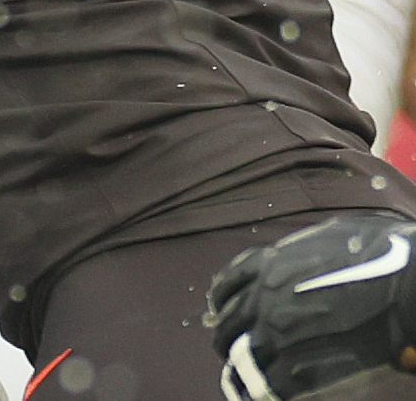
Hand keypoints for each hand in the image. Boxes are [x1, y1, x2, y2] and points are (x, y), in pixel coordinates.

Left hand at [207, 213, 415, 399]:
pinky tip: (261, 396)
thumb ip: (304, 248)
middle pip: (227, 324)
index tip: (222, 311)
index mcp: (267, 266)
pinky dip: (260, 392)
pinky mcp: (295, 366)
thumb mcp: (327, 235)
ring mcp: (275, 333)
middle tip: (231, 348)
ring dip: (239, 368)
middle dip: (227, 337)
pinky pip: (265, 385)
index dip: (223, 301)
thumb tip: (301, 253)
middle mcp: (261, 298)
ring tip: (240, 378)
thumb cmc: (377, 254)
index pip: (226, 285)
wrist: (404, 287)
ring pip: (240, 357)